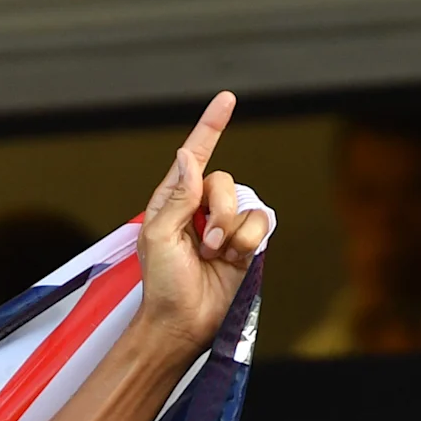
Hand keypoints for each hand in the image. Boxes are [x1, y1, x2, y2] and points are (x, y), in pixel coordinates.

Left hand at [129, 92, 273, 357]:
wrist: (184, 322)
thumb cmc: (162, 283)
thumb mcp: (159, 237)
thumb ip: (176, 196)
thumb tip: (187, 156)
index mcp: (173, 199)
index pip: (194, 155)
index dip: (211, 126)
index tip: (227, 99)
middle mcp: (200, 207)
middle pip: (224, 181)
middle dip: (218, 211)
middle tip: (205, 244)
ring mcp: (224, 224)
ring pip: (245, 202)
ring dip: (232, 231)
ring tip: (214, 256)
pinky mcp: (245, 242)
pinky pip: (261, 222)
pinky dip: (249, 241)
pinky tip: (233, 260)